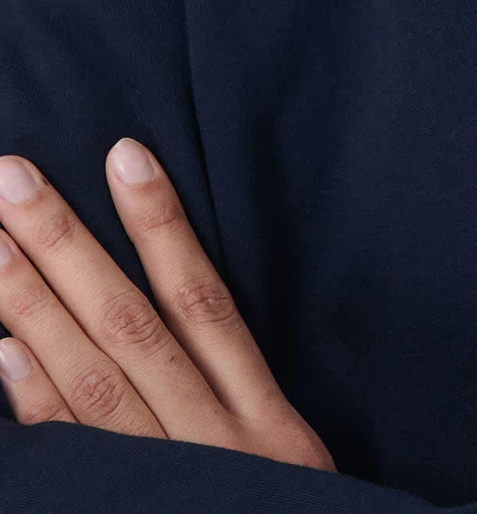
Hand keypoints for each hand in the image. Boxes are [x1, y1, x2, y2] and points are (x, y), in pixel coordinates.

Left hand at [0, 141, 334, 470]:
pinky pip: (73, 452)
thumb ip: (245, 408)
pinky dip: (38, 400)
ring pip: (94, 379)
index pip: (205, 301)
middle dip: (67, 247)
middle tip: (13, 180)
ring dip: (35, 307)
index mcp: (265, 418)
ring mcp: (167, 478)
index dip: (162, 225)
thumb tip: (187, 311)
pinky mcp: (127, 510)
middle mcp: (214, 439)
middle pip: (133, 325)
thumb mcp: (290, 469)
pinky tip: (3, 349)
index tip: (124, 154)